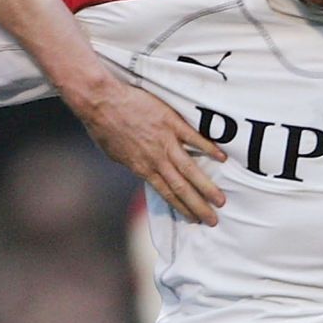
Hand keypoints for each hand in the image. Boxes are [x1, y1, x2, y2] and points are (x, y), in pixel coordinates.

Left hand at [67, 73, 225, 224]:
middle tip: (213, 220)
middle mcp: (156, 160)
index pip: (166, 194)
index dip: (182, 209)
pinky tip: (222, 158)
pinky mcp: (171, 122)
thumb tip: (141, 169)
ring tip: (221, 200)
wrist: (100, 102)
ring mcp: (165, 141)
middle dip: (199, 207)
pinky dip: (209, 148)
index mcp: (142, 168)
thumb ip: (133, 163)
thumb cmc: (103, 126)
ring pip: (190, 170)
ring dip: (206, 187)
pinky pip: (194, 138)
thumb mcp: (116, 153)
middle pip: (182, 188)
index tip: (194, 220)